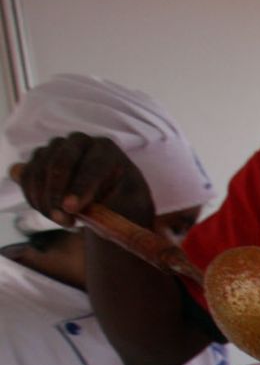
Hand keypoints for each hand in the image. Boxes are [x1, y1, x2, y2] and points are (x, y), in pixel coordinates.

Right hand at [13, 132, 155, 226]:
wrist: (112, 200)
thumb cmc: (125, 203)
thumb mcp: (128, 208)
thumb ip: (110, 209)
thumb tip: (73, 208)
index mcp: (106, 149)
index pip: (92, 166)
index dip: (80, 187)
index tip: (71, 209)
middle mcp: (79, 142)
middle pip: (60, 162)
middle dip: (56, 193)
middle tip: (61, 218)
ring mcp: (55, 148)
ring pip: (39, 170)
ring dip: (44, 200)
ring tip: (63, 221)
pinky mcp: (38, 159)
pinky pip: (25, 176)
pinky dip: (33, 197)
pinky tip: (51, 214)